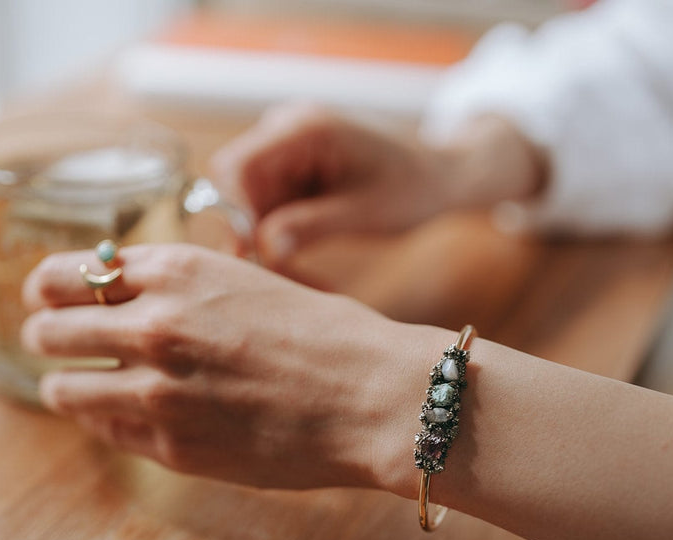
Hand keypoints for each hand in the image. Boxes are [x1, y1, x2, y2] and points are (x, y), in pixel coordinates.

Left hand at [21, 244, 450, 491]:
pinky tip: (128, 415)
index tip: (48, 297)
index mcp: (174, 271)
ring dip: (66, 385)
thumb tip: (122, 291)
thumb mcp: (245, 280)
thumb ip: (179, 285)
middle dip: (49, 335)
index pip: (67, 274)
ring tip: (78, 387)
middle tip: (55, 342)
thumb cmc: (326, 332)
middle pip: (49, 330)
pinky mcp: (169, 445)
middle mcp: (152, 324)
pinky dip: (106, 422)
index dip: (49, 287)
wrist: (371, 395)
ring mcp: (155, 390)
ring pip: (61, 388)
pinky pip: (106, 431)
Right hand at [210, 104, 546, 267]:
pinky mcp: (288, 178)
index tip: (247, 254)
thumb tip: (263, 248)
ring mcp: (284, 156)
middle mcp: (284, 134)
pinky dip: (273, 243)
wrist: (439, 178)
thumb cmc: (412, 187)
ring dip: (259, 244)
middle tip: (268, 277)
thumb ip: (311, 226)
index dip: (233, 211)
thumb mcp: (365, 212)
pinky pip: (263, 214)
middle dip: (245, 233)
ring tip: (292, 278)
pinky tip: (294, 268)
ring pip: (245, 207)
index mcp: (304, 129)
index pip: (238, 166)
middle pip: (234, 187)